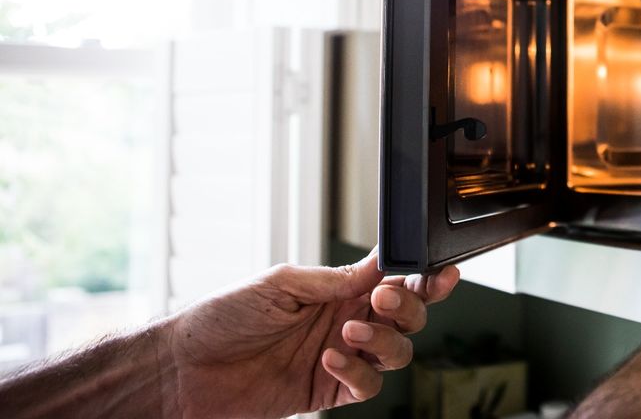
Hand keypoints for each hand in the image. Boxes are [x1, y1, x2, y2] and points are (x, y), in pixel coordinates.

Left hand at [163, 250, 459, 417]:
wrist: (183, 369)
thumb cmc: (222, 317)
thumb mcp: (282, 282)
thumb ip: (336, 278)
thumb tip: (381, 266)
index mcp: (338, 289)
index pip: (395, 280)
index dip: (424, 278)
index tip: (439, 273)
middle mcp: (346, 322)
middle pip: (408, 317)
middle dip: (408, 306)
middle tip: (383, 298)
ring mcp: (340, 358)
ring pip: (397, 353)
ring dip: (383, 340)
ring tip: (348, 332)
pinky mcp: (328, 392)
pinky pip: (366, 387)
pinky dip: (357, 373)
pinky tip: (329, 361)